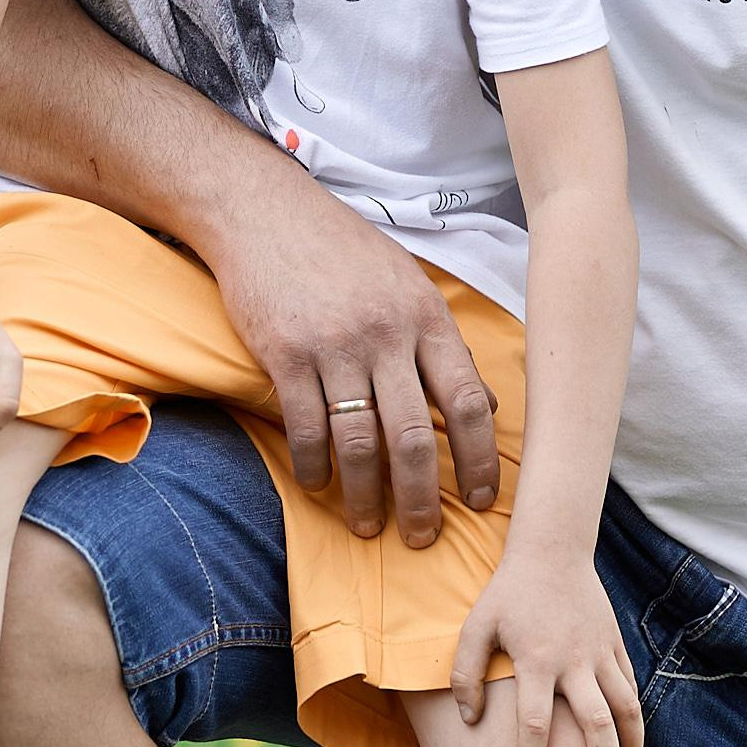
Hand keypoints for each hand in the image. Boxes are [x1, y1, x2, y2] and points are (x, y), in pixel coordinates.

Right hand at [197, 176, 502, 546]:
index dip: (480, 459)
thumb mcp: (407, 283)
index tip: (483, 499)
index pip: (469, 401)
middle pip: (417, 436)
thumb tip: (480, 404)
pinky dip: (313, 466)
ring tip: (367, 524)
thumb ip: (439, 343)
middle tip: (422, 536)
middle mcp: (387, 334)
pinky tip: (318, 484)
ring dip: (366, 495)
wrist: (264, 209)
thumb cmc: (342, 250)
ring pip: (360, 442)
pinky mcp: (286, 353)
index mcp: (427, 318)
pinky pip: (305, 427)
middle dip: (423, 498)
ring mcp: (335, 345)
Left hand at [450, 541, 644, 746]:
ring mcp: (600, 653)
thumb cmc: (508, 593)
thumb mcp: (476, 626)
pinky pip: (629, 687)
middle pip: (596, 726)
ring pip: (625, 709)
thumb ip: (465, 673)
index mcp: (537, 661)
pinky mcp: (615, 645)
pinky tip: (629, 742)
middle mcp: (574, 662)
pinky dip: (633, 718)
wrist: (552, 551)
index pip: (535, 725)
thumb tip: (470, 720)